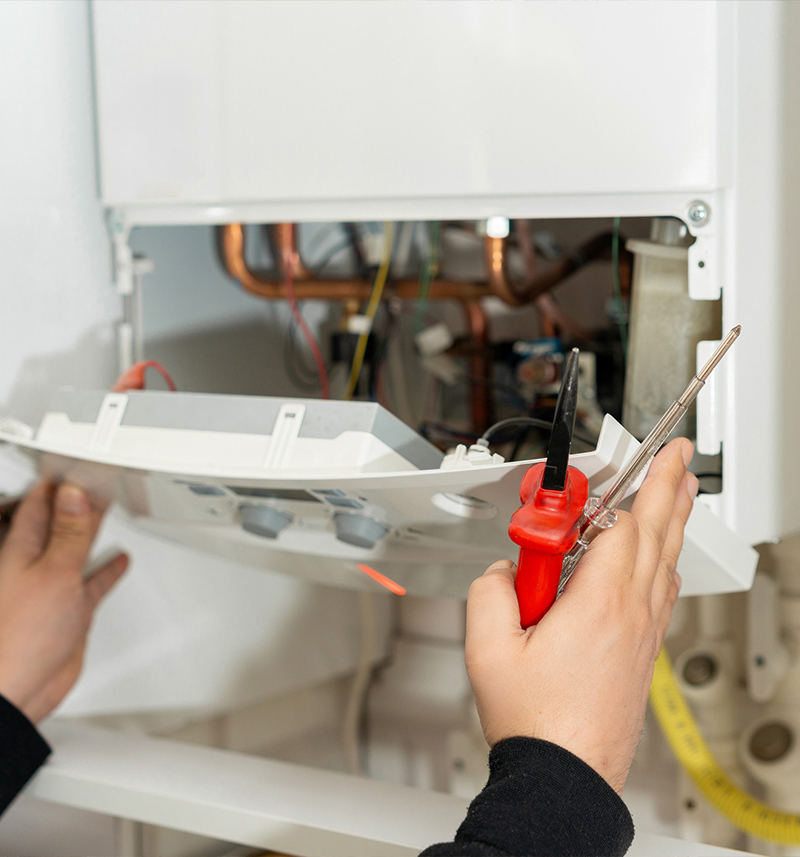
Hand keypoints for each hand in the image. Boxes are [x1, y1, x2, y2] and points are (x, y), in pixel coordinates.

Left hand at [0, 482, 127, 722]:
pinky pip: (92, 584)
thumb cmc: (17, 637)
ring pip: (76, 550)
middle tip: (95, 478)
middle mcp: (34, 566)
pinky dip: (106, 571)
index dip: (60, 483)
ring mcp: (52, 589)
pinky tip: (117, 561)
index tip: (78, 464)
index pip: (42, 504)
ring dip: (91, 531)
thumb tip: (74, 495)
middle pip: (61, 522)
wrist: (15, 689)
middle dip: (77, 500)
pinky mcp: (69, 612)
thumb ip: (68, 535)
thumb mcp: (53, 574)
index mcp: (21, 550)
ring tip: (107, 510)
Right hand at [466, 438, 696, 793]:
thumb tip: (502, 570)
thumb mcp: (486, 650)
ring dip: (673, 521)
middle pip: (657, 535)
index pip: (621, 528)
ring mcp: (642, 635)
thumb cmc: (537, 723)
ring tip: (679, 494)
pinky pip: (661, 593)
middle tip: (681, 457)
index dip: (624, 490)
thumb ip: (488, 592)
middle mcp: (631, 615)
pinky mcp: (642, 654)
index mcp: (598, 604)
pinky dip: (664, 561)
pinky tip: (660, 559)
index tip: (635, 460)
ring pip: (665, 562)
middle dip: (670, 487)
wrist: (566, 777)